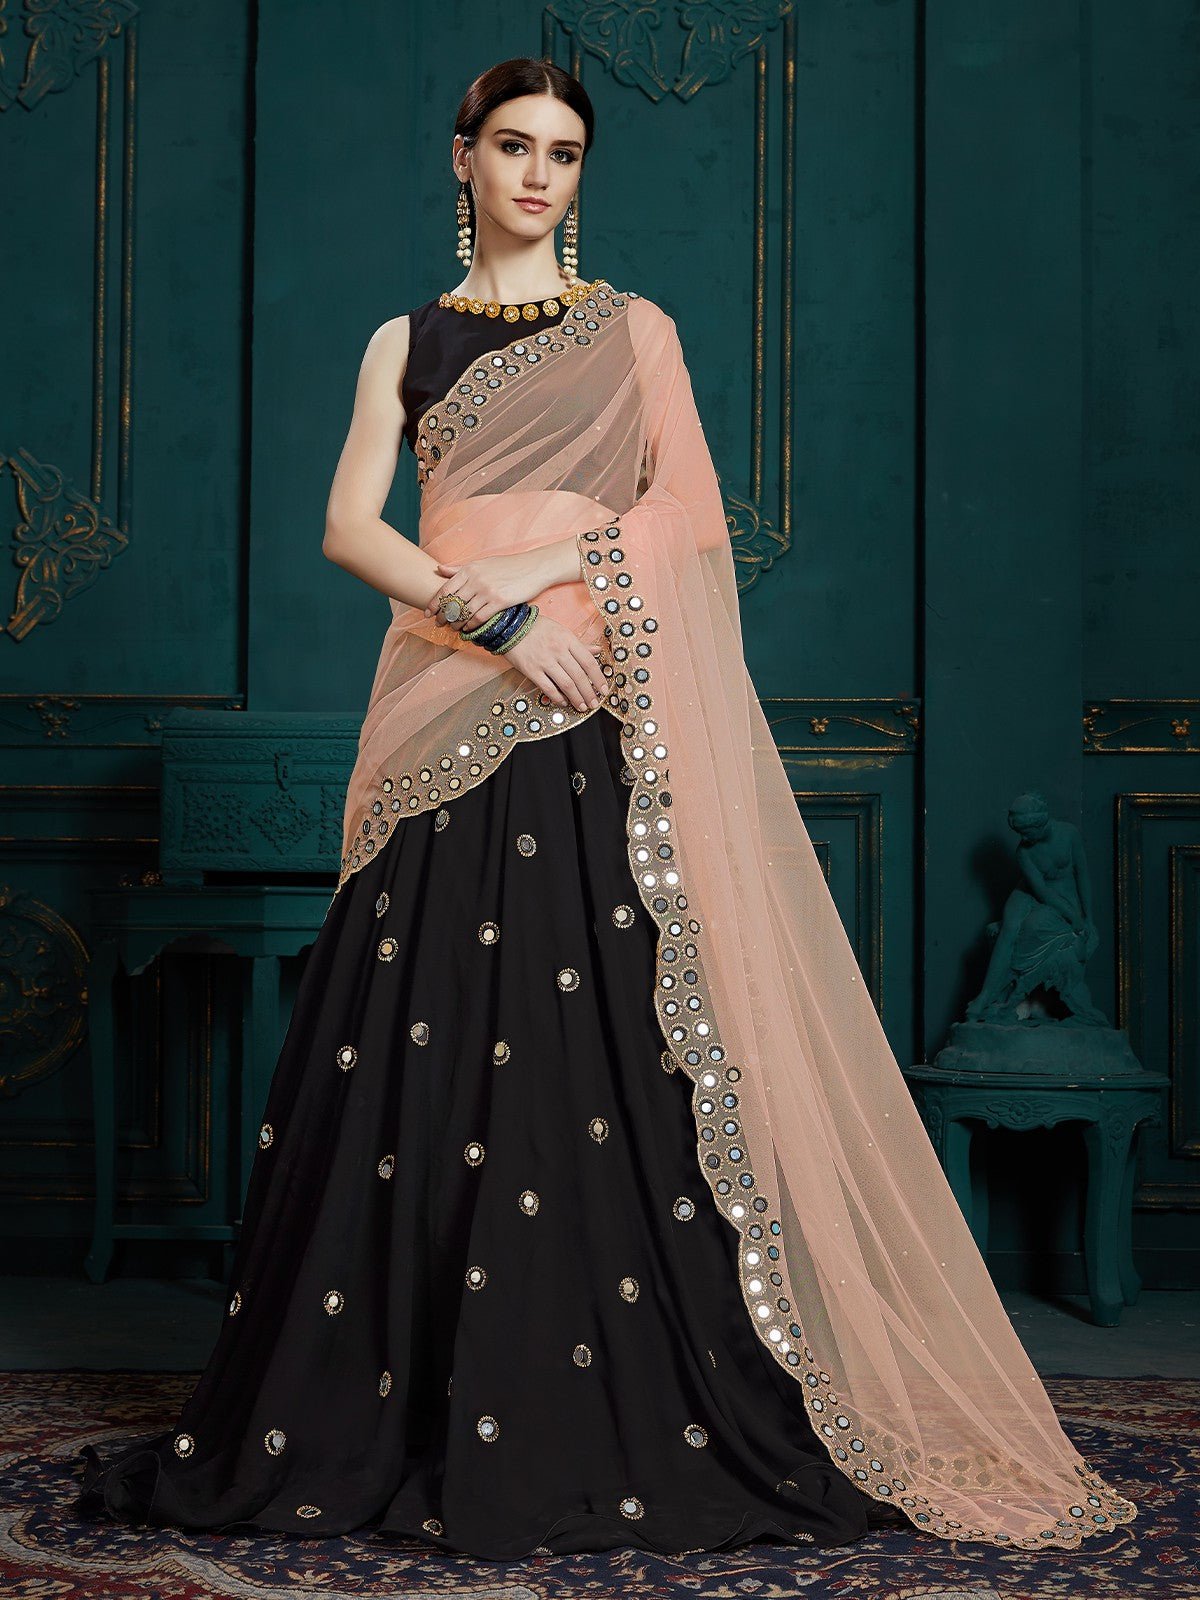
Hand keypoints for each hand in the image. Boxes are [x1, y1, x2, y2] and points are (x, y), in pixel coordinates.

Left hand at [423, 549, 552, 633]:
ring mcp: (487, 591)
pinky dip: (471, 626)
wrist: (533, 567)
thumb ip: (460, 568)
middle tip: (439, 624)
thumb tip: (439, 569)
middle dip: (443, 616)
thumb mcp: (482, 563)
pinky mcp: (499, 602)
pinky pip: (479, 618)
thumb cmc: (507, 565)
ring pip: (464, 613)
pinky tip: (468, 629)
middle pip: (452, 603)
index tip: (428, 612)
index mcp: (469, 570)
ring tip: (453, 628)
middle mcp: (476, 580)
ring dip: (456, 624)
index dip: (434, 603)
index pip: (445, 589)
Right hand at [499, 614, 608, 711]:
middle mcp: (559, 651)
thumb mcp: (561, 630)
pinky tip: (563, 702)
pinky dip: (557, 697)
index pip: (588, 662)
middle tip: (594, 703)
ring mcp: (545, 661)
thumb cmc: (538, 627)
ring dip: (576, 698)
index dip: (599, 678)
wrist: (511, 626)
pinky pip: (547, 687)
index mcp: (568, 640)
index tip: (604, 690)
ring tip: (582, 707)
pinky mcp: (531, 670)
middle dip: (589, 693)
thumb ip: (579, 644)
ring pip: (566, 684)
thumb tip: (597, 651)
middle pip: (579, 676)